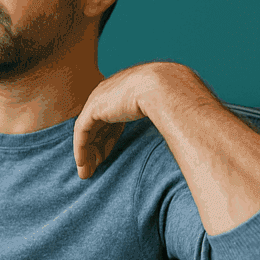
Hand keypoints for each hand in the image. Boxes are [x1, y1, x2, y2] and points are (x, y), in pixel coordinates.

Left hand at [74, 62, 201, 177]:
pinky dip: (81, 148)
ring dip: (85, 152)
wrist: (164, 87)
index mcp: (125, 92)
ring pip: (87, 130)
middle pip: (98, 125)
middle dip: (95, 146)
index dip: (108, 138)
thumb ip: (166, 119)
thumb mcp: (168, 109)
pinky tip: (82, 163)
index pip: (111, 117)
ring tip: (85, 172)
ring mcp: (100, 98)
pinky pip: (82, 132)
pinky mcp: (94, 107)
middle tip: (94, 166)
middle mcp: (110, 93)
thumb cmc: (174, 97)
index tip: (108, 155)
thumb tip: (179, 132)